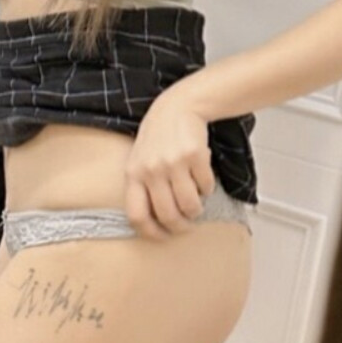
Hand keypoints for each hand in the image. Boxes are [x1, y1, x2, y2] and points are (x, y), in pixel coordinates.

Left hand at [124, 90, 216, 239]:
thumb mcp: (139, 160)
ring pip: (190, 205)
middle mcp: (151, 170)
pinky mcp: (194, 156)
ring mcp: (173, 162)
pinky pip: (206, 186)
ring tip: (196, 203)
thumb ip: (142, 187)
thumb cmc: (158, 137)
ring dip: (196, 209)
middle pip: (167, 214)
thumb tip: (154, 223)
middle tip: (186, 225)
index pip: (137, 215)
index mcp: (133, 173)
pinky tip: (202, 178)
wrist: (178, 107)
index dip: (151, 232)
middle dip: (180, 226)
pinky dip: (208, 188)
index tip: (162, 236)